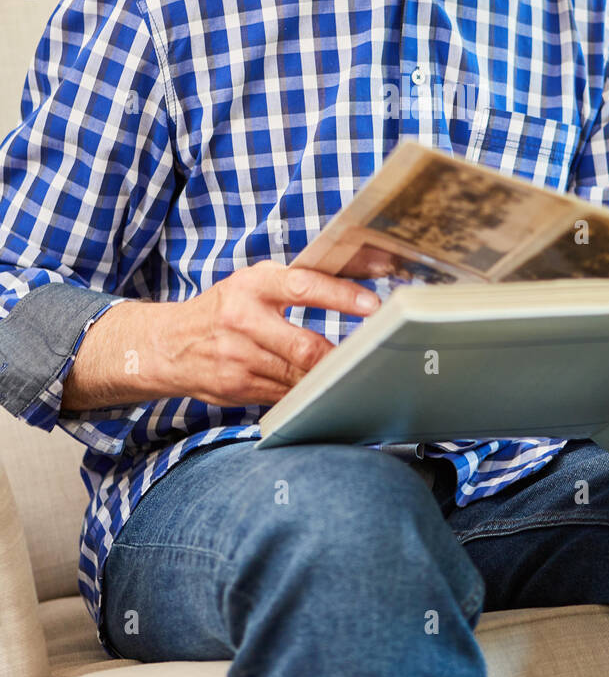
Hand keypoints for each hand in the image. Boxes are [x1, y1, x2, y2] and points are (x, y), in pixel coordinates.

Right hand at [67, 262, 380, 411]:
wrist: (167, 344)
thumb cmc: (223, 308)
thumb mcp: (251, 282)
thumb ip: (294, 283)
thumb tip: (354, 282)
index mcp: (252, 286)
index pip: (304, 287)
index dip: (342, 296)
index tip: (373, 306)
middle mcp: (244, 321)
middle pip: (304, 346)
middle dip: (339, 355)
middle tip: (370, 353)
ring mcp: (239, 359)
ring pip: (298, 376)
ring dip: (326, 376)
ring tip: (352, 372)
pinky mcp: (238, 388)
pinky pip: (285, 394)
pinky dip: (306, 392)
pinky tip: (320, 388)